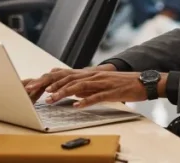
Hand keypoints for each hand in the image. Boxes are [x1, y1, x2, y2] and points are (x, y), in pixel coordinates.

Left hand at [33, 68, 164, 107]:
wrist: (143, 81)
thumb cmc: (123, 84)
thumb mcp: (101, 84)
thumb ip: (86, 87)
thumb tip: (72, 93)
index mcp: (90, 74)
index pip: (65, 75)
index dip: (49, 80)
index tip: (36, 86)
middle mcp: (93, 75)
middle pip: (67, 78)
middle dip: (50, 85)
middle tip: (36, 92)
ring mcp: (102, 83)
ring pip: (78, 86)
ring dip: (63, 93)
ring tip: (51, 99)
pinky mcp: (111, 92)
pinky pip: (96, 97)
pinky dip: (85, 101)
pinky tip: (76, 106)